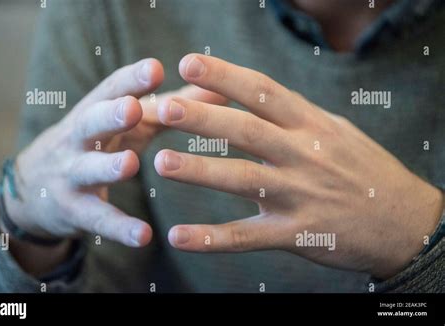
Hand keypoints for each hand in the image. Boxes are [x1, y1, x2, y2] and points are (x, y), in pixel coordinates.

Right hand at [5, 58, 225, 247]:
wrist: (35, 185)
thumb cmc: (99, 142)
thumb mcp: (130, 123)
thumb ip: (171, 108)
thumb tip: (223, 90)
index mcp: (96, 111)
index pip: (110, 90)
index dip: (131, 79)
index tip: (155, 67)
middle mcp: (79, 139)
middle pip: (90, 123)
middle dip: (110, 115)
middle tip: (132, 108)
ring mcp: (71, 174)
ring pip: (87, 169)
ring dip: (107, 167)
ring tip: (130, 164)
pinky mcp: (73, 209)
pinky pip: (97, 219)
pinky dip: (119, 228)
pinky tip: (143, 236)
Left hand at [155, 54, 443, 278]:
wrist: (405, 221)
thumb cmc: (365, 170)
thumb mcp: (335, 130)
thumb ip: (294, 116)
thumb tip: (253, 94)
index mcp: (311, 125)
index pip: (263, 92)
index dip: (224, 75)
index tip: (188, 64)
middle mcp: (304, 155)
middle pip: (247, 130)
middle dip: (204, 117)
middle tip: (164, 108)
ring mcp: (300, 195)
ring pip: (243, 179)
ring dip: (200, 171)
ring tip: (162, 163)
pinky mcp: (296, 233)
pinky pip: (247, 237)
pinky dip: (211, 239)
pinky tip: (179, 237)